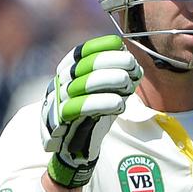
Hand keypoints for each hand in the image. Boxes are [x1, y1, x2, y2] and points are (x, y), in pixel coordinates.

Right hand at [41, 35, 141, 187]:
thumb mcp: (104, 91)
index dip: (100, 46)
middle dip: (111, 61)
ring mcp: (59, 100)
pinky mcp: (62, 120)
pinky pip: (80, 108)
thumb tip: (133, 63)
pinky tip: (119, 103)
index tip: (120, 44)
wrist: (75, 147)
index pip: (81, 52)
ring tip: (128, 83)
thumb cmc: (92, 113)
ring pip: (82, 84)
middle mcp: (60, 82)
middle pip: (84, 65)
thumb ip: (116, 75)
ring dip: (108, 80)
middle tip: (132, 64)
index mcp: (67, 71)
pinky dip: (102, 103)